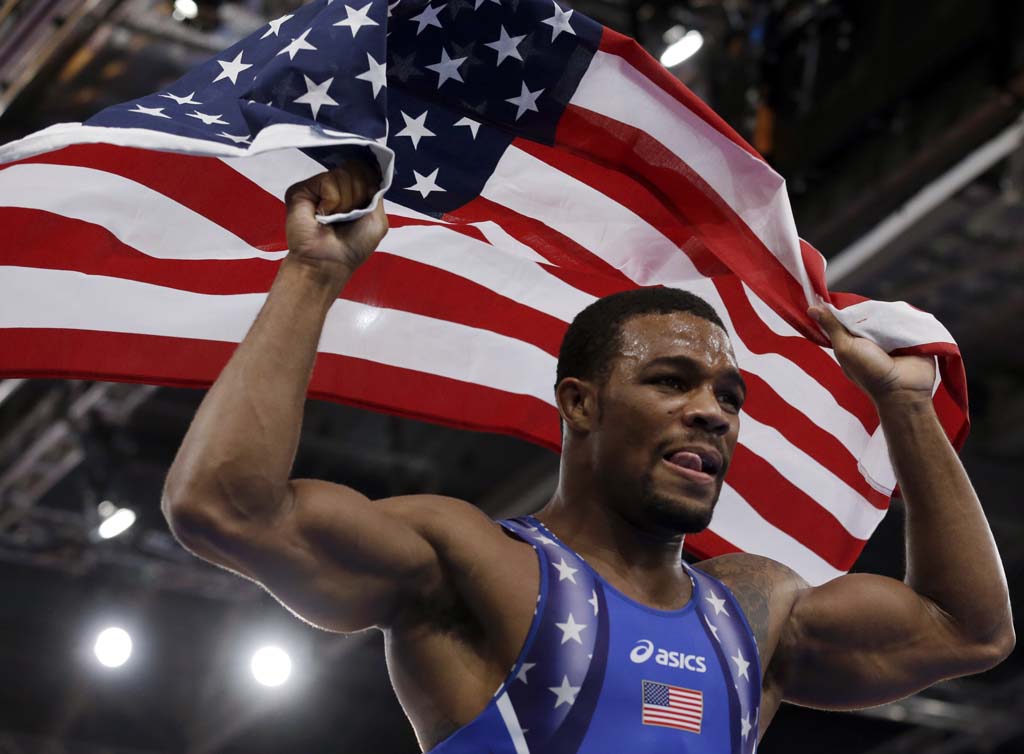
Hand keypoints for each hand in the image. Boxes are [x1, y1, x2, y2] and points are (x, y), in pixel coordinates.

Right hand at [284, 160, 388, 272]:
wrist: (330, 261)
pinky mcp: (302, 189)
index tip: (367, 203)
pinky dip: (332, 200)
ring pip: (342, 173)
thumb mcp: (377, 220)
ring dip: (346, 201)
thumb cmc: (354, 246)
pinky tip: (323, 215)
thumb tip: (372, 171)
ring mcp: (318, 186)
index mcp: (353, 191)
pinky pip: (327, 180)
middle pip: (356, 167)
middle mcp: (336, 186)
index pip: (366, 168)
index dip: (370, 182)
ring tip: (335, 218)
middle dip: (359, 194)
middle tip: (349, 217)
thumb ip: (377, 194)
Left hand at [809, 305, 935, 403]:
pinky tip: (902, 314)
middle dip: (869, 308)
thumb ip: (832, 327)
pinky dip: (904, 316)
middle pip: (867, 314)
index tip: (845, 295)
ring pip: (887, 315)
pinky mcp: (909, 337)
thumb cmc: (870, 372)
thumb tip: (812, 309)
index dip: (845, 307)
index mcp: (851, 342)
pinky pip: (906, 319)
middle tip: (871, 306)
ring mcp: (890, 338)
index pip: (846, 317)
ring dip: (888, 312)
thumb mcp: (846, 348)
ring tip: (888, 312)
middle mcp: (870, 339)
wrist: (903, 390)